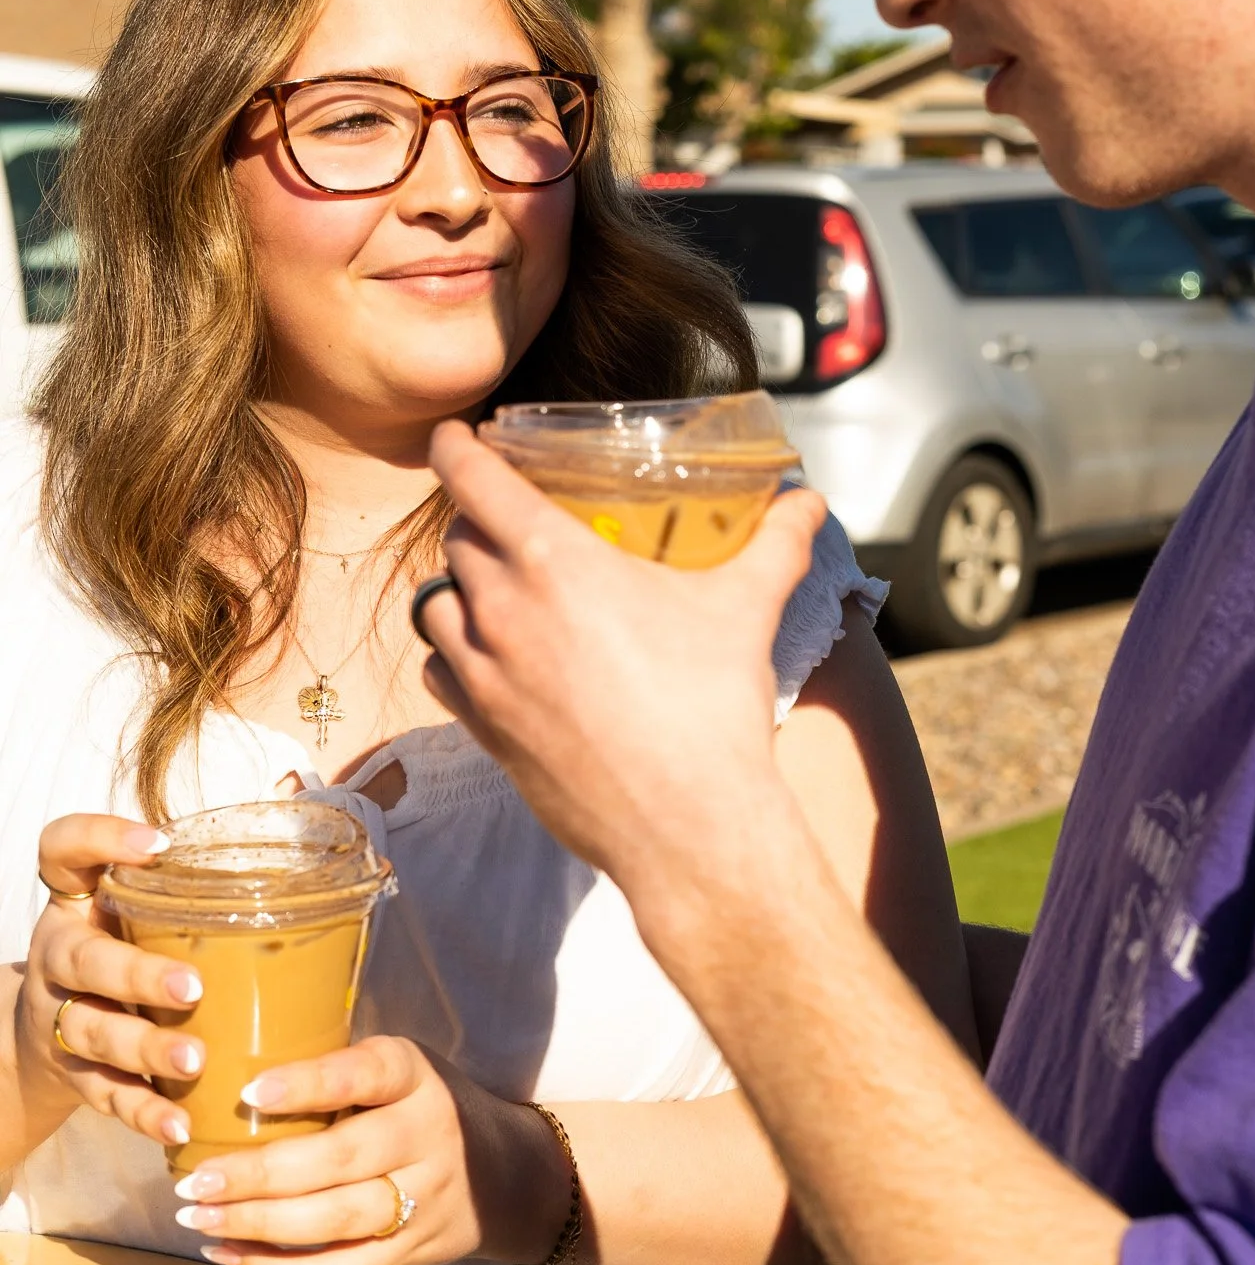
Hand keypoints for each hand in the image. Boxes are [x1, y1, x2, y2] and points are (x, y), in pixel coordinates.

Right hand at [13, 816, 204, 1151]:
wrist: (46, 1040)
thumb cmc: (125, 955)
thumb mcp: (141, 914)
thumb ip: (200, 886)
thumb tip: (327, 839)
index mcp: (78, 903)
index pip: (63, 850)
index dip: (100, 839)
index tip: (157, 845)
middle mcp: (60, 955)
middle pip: (82, 959)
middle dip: (136, 974)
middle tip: (191, 987)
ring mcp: (61, 1018)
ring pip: (92, 1032)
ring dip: (146, 1047)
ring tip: (194, 1061)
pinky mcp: (74, 1076)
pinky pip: (106, 1096)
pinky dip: (144, 1112)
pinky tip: (181, 1123)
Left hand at [170, 1037, 568, 1264]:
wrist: (508, 1173)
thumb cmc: (424, 1106)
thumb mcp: (400, 1069)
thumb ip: (339, 1070)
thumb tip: (228, 1069)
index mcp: (416, 1077)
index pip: (366, 1074)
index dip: (310, 1084)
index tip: (249, 1091)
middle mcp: (424, 1135)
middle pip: (340, 1160)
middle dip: (261, 1174)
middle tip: (195, 1179)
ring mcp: (421, 1199)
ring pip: (335, 1222)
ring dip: (258, 1224)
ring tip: (198, 1217)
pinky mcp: (409, 1251)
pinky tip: (229, 1254)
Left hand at [419, 423, 824, 936]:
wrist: (688, 827)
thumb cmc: (713, 708)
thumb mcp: (747, 607)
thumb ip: (776, 542)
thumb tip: (809, 499)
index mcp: (555, 562)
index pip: (473, 479)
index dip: (457, 448)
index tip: (456, 436)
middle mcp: (503, 610)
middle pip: (458, 537)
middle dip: (477, 518)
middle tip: (507, 516)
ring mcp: (483, 675)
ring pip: (436, 604)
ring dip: (458, 585)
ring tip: (495, 585)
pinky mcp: (480, 729)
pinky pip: (439, 672)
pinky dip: (454, 653)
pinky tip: (491, 656)